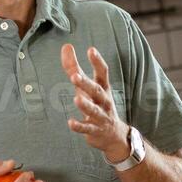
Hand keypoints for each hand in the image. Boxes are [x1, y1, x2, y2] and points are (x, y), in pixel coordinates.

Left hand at [60, 44, 128, 162]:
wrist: (115, 135)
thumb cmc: (98, 105)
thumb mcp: (87, 86)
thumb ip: (75, 68)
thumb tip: (66, 46)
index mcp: (103, 88)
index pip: (103, 73)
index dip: (97, 62)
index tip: (91, 50)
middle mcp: (104, 101)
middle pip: (96, 91)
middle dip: (86, 84)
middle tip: (74, 76)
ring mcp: (101, 116)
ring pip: (94, 110)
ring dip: (86, 105)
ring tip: (76, 99)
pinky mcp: (95, 130)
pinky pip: (88, 128)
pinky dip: (80, 126)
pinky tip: (71, 123)